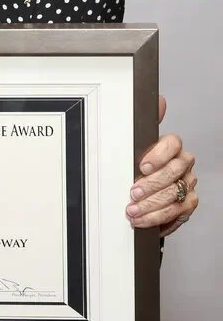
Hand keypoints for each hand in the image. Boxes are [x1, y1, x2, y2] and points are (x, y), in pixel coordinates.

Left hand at [126, 96, 197, 236]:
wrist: (144, 190)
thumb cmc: (140, 166)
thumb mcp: (137, 144)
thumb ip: (146, 125)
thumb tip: (159, 101)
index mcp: (172, 147)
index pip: (173, 144)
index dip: (158, 155)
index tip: (142, 166)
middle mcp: (183, 165)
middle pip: (174, 172)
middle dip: (152, 184)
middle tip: (134, 192)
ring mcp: (187, 185)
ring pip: (175, 195)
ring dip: (152, 205)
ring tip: (133, 210)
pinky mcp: (187, 205)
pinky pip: (177, 213)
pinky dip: (158, 218)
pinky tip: (143, 219)